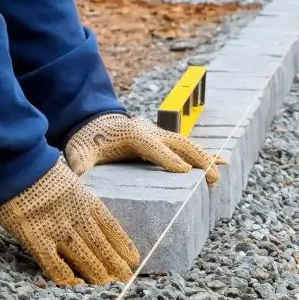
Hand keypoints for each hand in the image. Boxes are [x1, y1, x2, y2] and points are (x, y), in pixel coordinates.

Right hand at [0, 159, 139, 284]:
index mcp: (84, 198)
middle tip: (125, 277)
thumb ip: (73, 195)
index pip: (110, 225)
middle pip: (101, 244)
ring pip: (85, 257)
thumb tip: (77, 209)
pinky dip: (65, 275)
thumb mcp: (64, 177)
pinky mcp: (36, 237)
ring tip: (106, 285)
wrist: (15, 162)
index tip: (133, 257)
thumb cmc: (34, 166)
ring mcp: (57, 228)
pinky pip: (54, 264)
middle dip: (115, 263)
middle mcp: (76, 215)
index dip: (122, 243)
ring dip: (97, 273)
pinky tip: (73, 283)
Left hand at [62, 111, 225, 183]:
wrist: (92, 121)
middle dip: (196, 159)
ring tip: (220, 171)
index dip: (168, 159)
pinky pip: (186, 147)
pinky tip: (221, 160)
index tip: (184, 172)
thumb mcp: (80, 151)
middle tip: (209, 177)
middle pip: (178, 143)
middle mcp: (150, 131)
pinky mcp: (163, 140)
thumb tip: (77, 178)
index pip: (153, 147)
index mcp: (132, 134)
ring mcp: (159, 134)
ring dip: (205, 158)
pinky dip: (204, 154)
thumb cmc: (88, 139)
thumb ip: (80, 164)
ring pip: (187, 145)